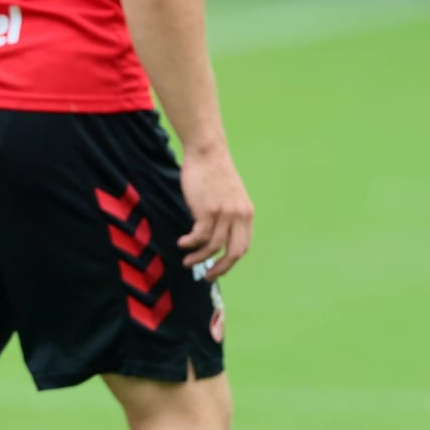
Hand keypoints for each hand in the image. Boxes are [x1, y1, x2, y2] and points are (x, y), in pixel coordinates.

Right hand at [178, 143, 253, 279]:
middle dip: (220, 269)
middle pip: (234, 253)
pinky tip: (182, 243)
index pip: (243, 246)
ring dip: (198, 258)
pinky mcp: (208, 210)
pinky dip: (190, 244)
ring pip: (213, 247)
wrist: (207, 152)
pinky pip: (199, 237)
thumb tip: (215, 238)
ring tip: (187, 261)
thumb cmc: (213, 173)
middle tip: (207, 277)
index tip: (217, 268)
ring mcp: (225, 213)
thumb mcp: (229, 196)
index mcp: (246, 213)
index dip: (230, 261)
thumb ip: (228, 215)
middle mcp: (239, 215)